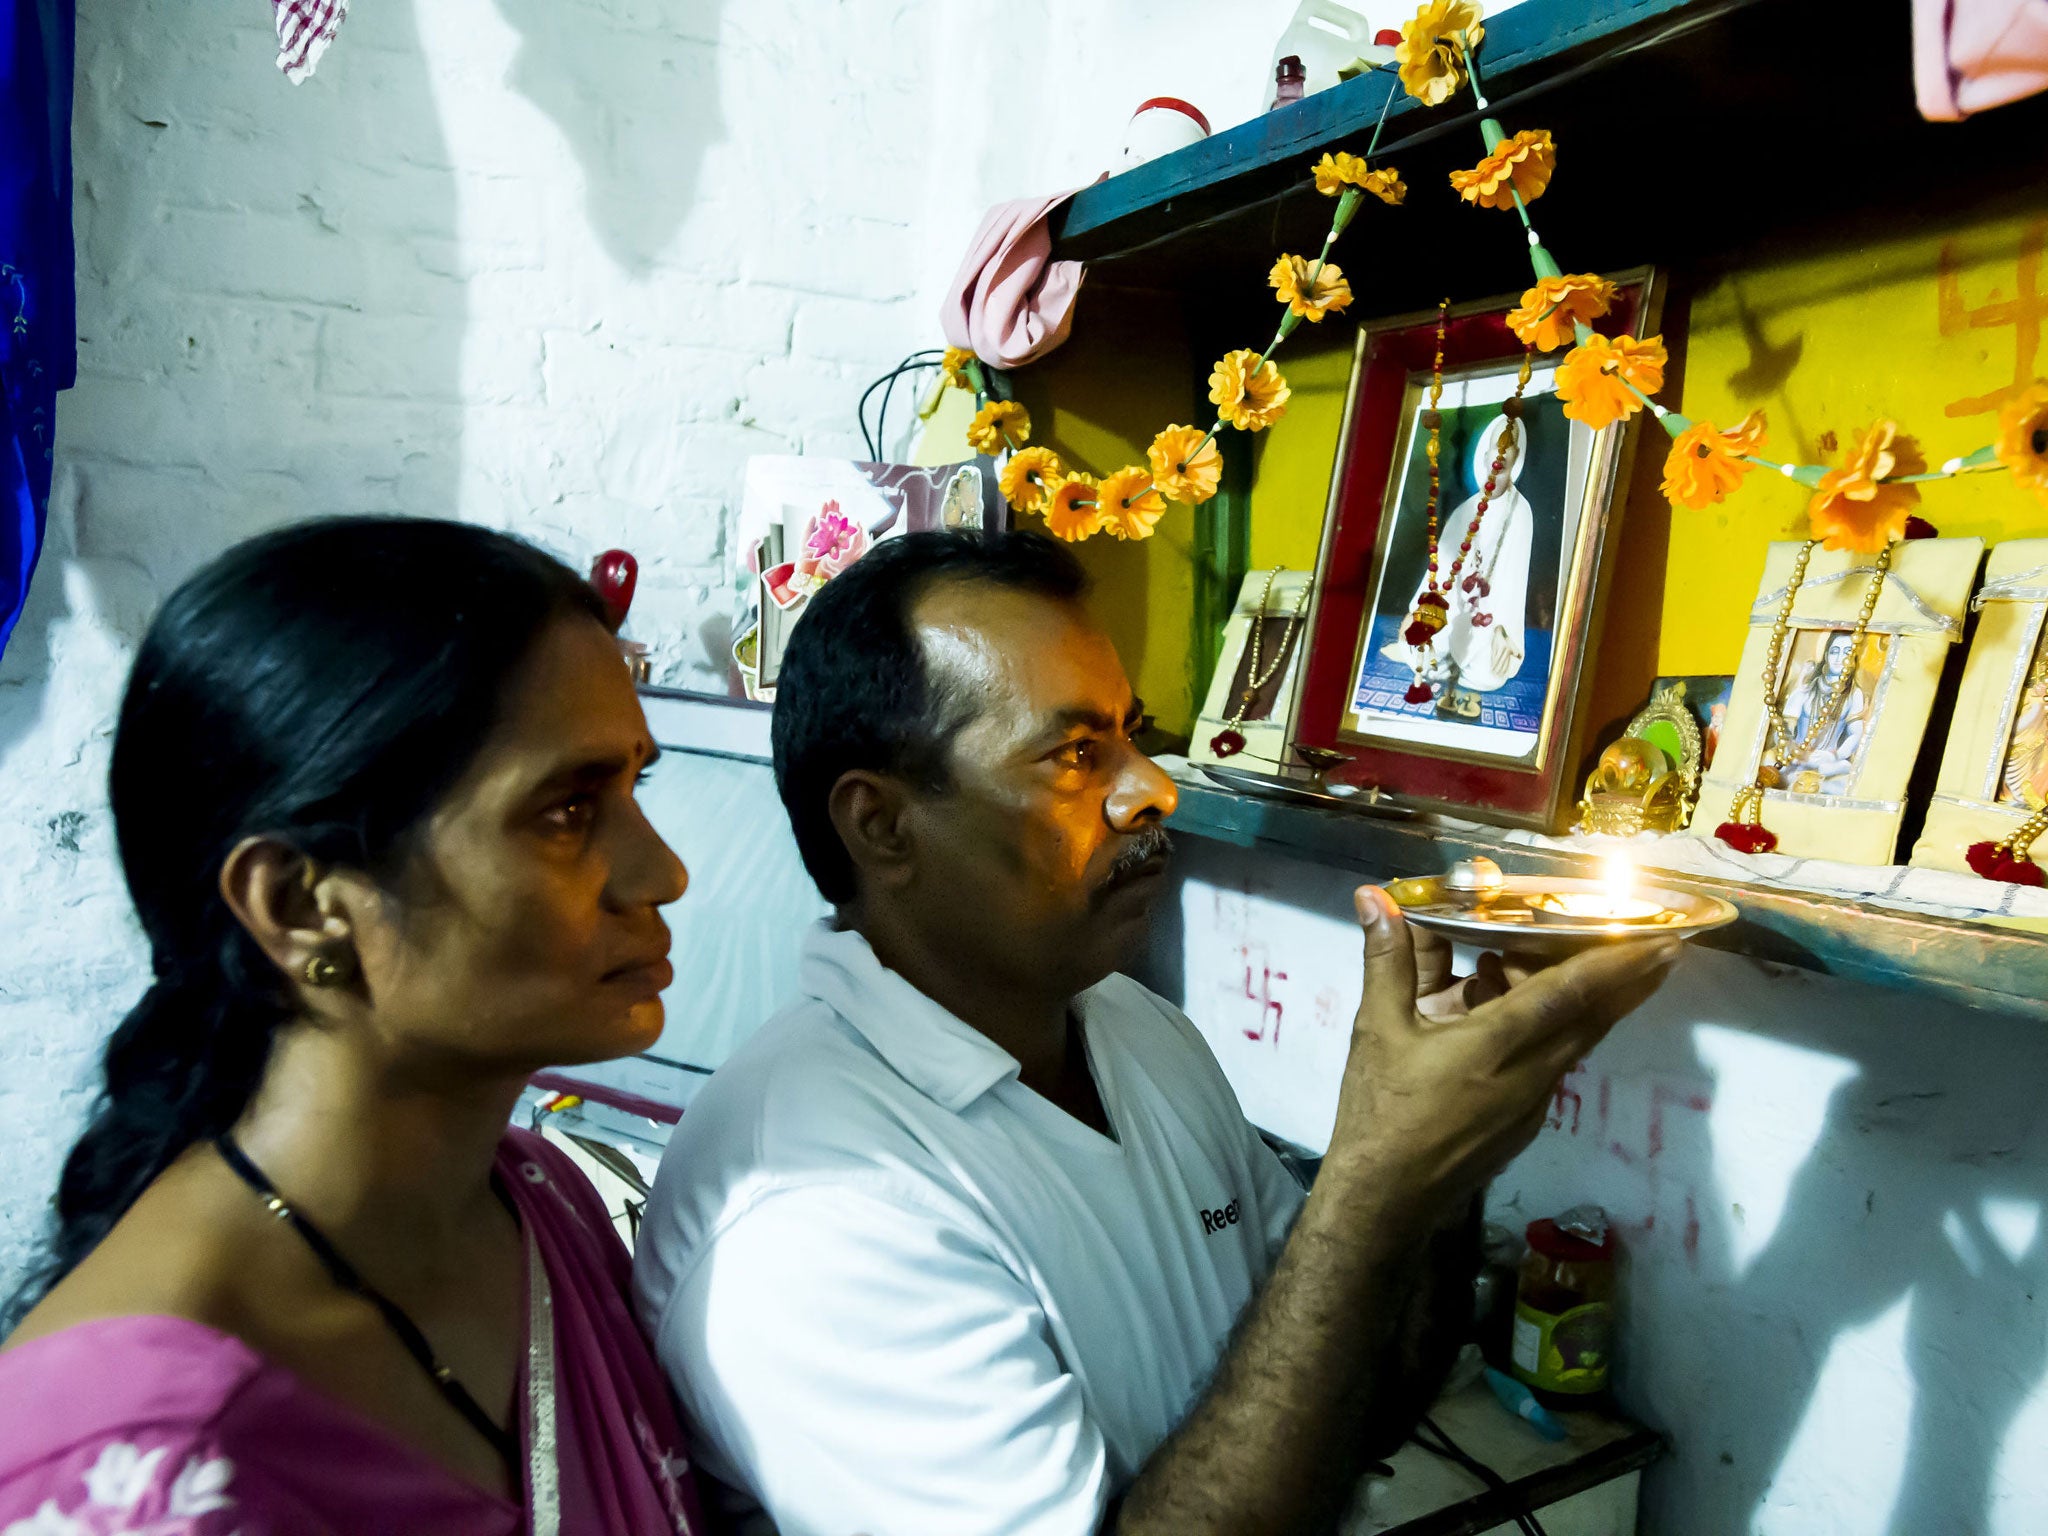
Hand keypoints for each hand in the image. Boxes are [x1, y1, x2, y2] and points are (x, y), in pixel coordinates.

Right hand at [1326, 886, 1679, 1208]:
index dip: (1618, 963)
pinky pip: (1553, 1062)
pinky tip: (1514, 1007)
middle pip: (1594, 1018)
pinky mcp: (1525, 1121)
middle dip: (1631, 980)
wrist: (1386, 1198)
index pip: (1571, 994)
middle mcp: (1530, 1074)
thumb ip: (1388, 960)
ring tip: (1586, 962)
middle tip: (1659, 943)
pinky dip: (1552, 1028)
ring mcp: (1533, 1102)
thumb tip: (1375, 897)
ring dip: (1591, 1002)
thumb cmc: (1380, 1111)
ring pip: (1576, 1040)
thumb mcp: (1377, 1029)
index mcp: (1496, 1045)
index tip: (1662, 940)